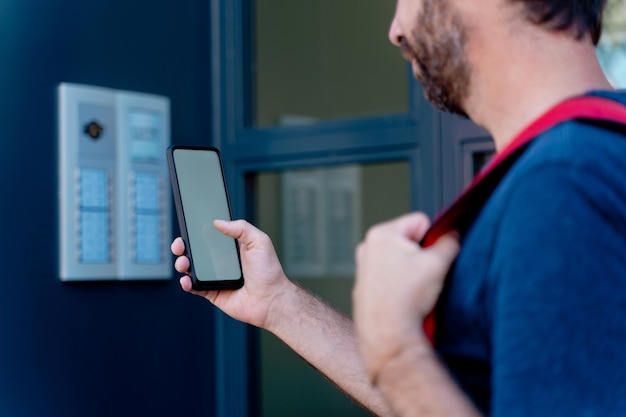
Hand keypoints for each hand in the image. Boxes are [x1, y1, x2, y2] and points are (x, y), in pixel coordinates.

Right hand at [171, 219, 289, 328]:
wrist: (272, 299)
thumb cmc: (269, 271)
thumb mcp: (259, 242)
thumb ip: (241, 228)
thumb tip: (218, 222)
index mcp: (230, 248)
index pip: (208, 237)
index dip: (196, 232)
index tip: (187, 227)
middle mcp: (220, 262)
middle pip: (195, 252)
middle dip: (183, 247)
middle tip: (180, 245)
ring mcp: (215, 278)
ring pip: (191, 269)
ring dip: (182, 264)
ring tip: (184, 263)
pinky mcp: (212, 293)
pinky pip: (194, 288)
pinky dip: (187, 284)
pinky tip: (187, 280)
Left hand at [352, 212, 459, 382]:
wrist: (388, 334)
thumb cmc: (406, 298)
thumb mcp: (439, 263)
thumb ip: (450, 241)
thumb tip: (453, 235)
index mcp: (381, 234)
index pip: (420, 221)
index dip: (433, 238)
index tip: (432, 258)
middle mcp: (367, 247)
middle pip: (409, 241)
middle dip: (420, 255)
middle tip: (423, 276)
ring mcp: (363, 268)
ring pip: (400, 261)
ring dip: (411, 271)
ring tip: (413, 290)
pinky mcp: (364, 287)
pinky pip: (390, 278)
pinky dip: (399, 285)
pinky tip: (403, 300)